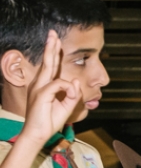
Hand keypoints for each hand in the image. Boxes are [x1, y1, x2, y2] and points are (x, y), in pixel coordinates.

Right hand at [15, 31, 80, 148]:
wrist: (38, 134)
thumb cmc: (50, 121)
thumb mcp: (67, 105)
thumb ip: (73, 93)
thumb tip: (75, 81)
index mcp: (45, 86)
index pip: (51, 67)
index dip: (54, 54)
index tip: (55, 41)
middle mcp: (39, 84)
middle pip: (47, 62)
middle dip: (50, 46)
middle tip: (52, 33)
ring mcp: (38, 88)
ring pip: (49, 67)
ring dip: (53, 52)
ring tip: (53, 38)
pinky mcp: (41, 94)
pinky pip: (60, 84)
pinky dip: (69, 89)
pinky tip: (70, 94)